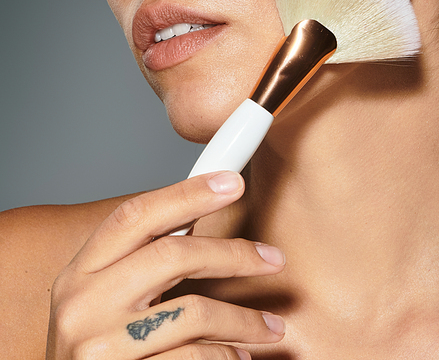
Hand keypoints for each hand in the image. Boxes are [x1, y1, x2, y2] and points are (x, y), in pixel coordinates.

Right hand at [46, 171, 285, 358]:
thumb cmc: (97, 355)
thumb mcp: (102, 301)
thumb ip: (139, 263)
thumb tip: (197, 217)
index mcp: (79, 274)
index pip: (136, 216)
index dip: (187, 193)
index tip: (231, 182)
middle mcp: (82, 305)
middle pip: (172, 255)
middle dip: (232, 253)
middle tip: (273, 258)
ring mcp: (99, 347)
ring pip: (194, 311)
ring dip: (243, 319)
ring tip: (271, 327)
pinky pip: (194, 358)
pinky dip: (225, 355)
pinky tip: (238, 356)